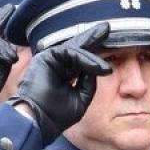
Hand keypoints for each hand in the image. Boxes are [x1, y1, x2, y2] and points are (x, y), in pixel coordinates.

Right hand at [10, 21, 112, 143]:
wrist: (39, 121)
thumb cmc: (55, 115)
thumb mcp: (80, 98)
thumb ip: (89, 82)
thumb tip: (99, 68)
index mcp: (63, 72)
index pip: (80, 58)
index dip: (94, 53)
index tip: (111, 48)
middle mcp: (56, 63)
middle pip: (77, 46)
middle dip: (92, 38)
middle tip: (107, 27)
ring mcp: (50, 59)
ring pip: (76, 51)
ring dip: (93, 58)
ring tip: (106, 68)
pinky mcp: (46, 56)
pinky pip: (70, 53)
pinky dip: (85, 60)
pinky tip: (97, 67)